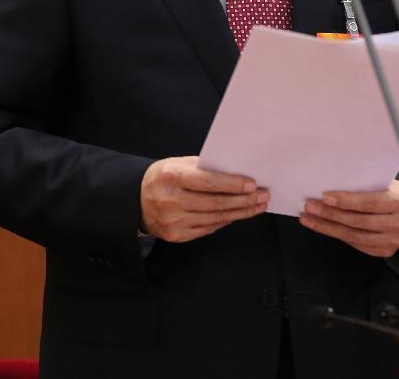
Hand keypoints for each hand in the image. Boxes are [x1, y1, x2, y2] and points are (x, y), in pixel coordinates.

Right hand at [140, 155, 268, 242]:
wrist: (136, 199)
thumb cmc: (163, 177)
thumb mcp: (178, 163)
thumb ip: (203, 168)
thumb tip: (235, 173)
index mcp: (172, 177)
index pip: (208, 182)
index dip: (233, 184)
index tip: (252, 184)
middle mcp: (171, 200)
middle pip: (215, 203)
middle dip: (243, 200)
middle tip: (262, 196)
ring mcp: (173, 221)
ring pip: (215, 218)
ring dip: (240, 212)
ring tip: (256, 206)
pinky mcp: (176, 236)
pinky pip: (207, 228)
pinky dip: (225, 221)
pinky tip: (237, 215)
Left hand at [299, 180, 398, 256]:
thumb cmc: (393, 193)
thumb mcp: (385, 184)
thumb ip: (365, 187)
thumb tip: (333, 186)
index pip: (369, 202)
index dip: (346, 201)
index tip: (325, 196)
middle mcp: (398, 223)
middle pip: (358, 221)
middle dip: (330, 214)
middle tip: (310, 207)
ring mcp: (392, 240)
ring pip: (354, 236)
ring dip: (328, 227)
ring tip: (310, 219)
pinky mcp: (384, 251)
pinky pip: (356, 244)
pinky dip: (338, 235)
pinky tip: (324, 227)